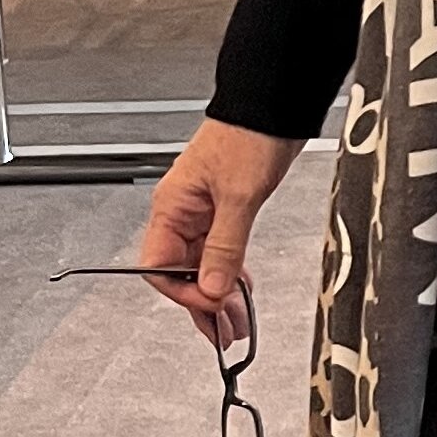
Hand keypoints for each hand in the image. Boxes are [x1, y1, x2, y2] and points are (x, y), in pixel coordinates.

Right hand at [136, 118, 304, 346]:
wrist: (276, 103)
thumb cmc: (250, 133)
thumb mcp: (240, 194)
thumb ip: (225, 244)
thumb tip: (212, 287)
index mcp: (171, 207)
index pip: (160, 267)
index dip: (184, 291)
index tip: (212, 303)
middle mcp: (183, 212)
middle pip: (181, 272)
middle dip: (203, 303)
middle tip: (225, 333)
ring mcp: (205, 212)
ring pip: (204, 265)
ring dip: (219, 294)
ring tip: (236, 325)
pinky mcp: (228, 208)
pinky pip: (221, 252)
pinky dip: (231, 273)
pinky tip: (241, 292)